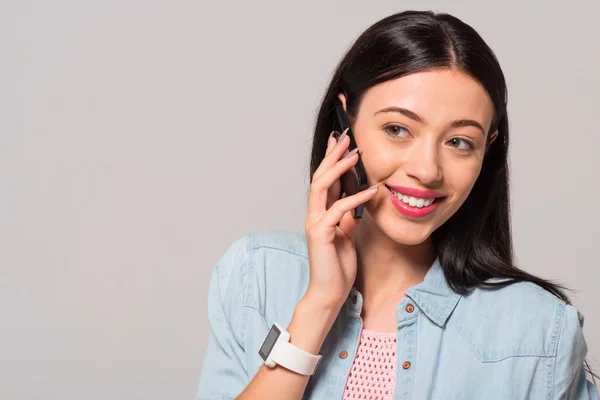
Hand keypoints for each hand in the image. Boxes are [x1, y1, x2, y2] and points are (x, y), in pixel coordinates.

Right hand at [303, 128, 380, 310]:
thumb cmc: (337, 267)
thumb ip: (346, 218)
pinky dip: (355, 198)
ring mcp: (315, 223)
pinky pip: (338, 209)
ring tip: (354, 154)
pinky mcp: (320, 234)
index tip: (341, 141)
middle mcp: (314, 214)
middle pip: (320, 176)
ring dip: (338, 168)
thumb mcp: (346, 236)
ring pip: (322, 186)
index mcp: (321, 214)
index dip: (331, 159)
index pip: (325, 180)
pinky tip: (371, 189)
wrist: (329, 292)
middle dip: (332, 155)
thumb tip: (354, 202)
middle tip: (344, 136)